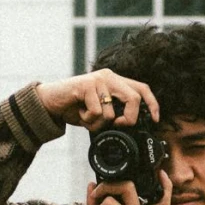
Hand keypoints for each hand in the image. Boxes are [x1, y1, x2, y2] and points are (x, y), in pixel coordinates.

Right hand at [36, 68, 159, 132]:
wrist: (49, 102)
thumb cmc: (74, 107)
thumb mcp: (99, 111)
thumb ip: (114, 114)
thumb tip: (130, 127)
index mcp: (115, 81)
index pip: (142, 88)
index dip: (153, 104)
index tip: (156, 119)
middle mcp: (109, 77)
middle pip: (134, 98)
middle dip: (129, 118)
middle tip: (116, 126)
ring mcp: (98, 80)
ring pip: (112, 111)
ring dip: (98, 124)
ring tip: (86, 118)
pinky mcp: (86, 85)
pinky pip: (96, 112)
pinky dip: (87, 120)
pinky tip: (78, 113)